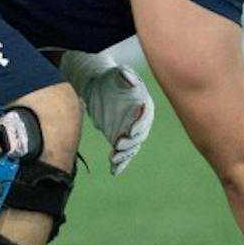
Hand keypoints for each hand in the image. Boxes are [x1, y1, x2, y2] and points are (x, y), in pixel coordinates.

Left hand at [59, 51, 154, 173]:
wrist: (99, 85)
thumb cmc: (112, 77)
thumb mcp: (119, 73)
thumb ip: (126, 76)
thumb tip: (129, 77)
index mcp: (144, 105)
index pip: (145, 117)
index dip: (139, 125)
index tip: (131, 131)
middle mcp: (140, 121)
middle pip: (139, 135)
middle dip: (130, 142)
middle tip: (119, 146)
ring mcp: (131, 131)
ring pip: (131, 147)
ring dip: (124, 155)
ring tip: (114, 159)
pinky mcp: (121, 138)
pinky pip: (123, 153)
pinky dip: (120, 163)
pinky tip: (114, 171)